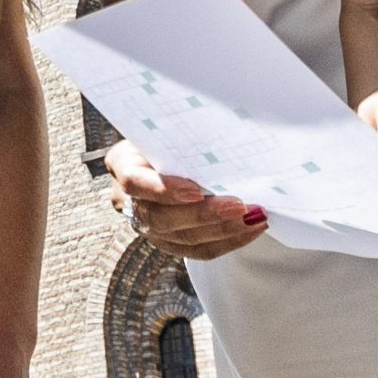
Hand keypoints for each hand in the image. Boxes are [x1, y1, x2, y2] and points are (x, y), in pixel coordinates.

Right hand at [102, 139, 266, 259]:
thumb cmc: (169, 133)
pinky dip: (228, 241)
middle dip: (204, 215)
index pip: (135, 182)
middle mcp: (129, 201)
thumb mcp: (167, 127)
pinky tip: (250, 230)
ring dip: (223, 230)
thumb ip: (183, 138)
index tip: (196, 190)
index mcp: (123, 164)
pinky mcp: (170, 243)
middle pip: (161, 218)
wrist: (166, 150)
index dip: (164, 190)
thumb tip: (229, 137)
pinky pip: (199, 250)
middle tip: (239, 206)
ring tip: (253, 218)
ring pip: (183, 239)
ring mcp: (148, 227)